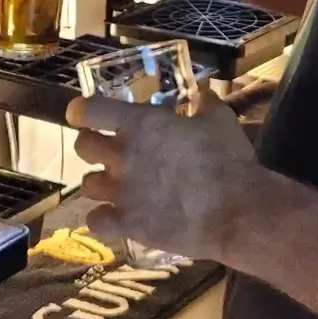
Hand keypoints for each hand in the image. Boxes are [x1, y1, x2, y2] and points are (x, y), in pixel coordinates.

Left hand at [65, 91, 258, 261]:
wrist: (236, 211)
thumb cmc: (228, 159)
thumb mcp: (220, 119)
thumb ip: (204, 103)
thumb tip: (202, 93)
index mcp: (141, 124)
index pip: (89, 110)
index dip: (81, 111)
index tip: (85, 114)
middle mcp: (123, 156)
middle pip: (82, 147)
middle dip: (90, 145)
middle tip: (107, 149)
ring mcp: (122, 193)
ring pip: (87, 185)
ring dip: (100, 183)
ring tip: (116, 186)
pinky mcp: (127, 224)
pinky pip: (95, 221)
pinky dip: (102, 218)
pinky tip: (116, 217)